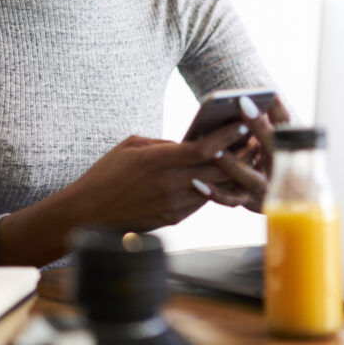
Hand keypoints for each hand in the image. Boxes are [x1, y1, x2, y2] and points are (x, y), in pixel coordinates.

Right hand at [61, 122, 254, 231]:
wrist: (87, 214)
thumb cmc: (105, 175)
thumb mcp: (130, 146)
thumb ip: (162, 143)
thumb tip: (188, 143)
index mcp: (157, 162)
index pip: (203, 149)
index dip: (226, 137)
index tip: (242, 124)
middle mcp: (169, 185)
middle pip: (216, 171)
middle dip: (239, 155)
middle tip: (256, 141)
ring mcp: (172, 205)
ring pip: (214, 189)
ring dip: (232, 174)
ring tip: (247, 158)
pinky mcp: (173, 219)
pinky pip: (202, 202)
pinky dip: (215, 190)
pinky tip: (225, 178)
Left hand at [197, 94, 291, 212]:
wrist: (290, 202)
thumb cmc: (272, 159)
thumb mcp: (273, 141)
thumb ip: (264, 122)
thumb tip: (250, 98)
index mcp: (289, 147)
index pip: (286, 124)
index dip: (276, 106)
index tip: (263, 87)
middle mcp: (282, 168)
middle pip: (272, 146)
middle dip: (258, 125)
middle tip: (241, 103)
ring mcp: (267, 187)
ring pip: (250, 176)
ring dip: (231, 163)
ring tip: (213, 149)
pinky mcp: (251, 203)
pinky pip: (231, 200)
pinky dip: (214, 192)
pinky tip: (196, 182)